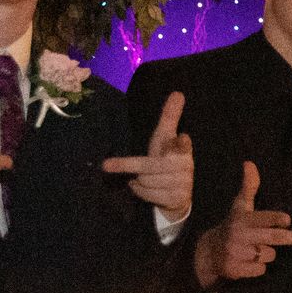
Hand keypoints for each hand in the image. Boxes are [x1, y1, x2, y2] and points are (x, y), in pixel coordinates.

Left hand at [102, 90, 193, 218]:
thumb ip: (170, 117)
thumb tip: (178, 93)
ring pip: (145, 180)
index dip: (181, 143)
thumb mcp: (166, 139)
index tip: (183, 137)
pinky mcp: (177, 199)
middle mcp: (185, 166)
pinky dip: (139, 191)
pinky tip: (143, 188)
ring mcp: (183, 184)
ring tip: (140, 178)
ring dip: (137, 180)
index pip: (182, 145)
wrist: (180, 195)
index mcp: (182, 150)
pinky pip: (147, 194)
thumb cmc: (168, 160)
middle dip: (129, 166)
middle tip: (106, 165)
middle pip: (149, 165)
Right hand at [193, 159, 291, 288]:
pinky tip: (246, 263)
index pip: (262, 218)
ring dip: (267, 255)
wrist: (209, 253)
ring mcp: (236, 253)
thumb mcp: (239, 207)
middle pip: (274, 237)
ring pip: (269, 255)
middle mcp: (239, 235)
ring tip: (252, 250)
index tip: (288, 220)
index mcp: (242, 219)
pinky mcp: (234, 270)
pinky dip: (258, 269)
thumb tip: (249, 163)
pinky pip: (260, 271)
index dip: (274, 219)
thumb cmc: (233, 226)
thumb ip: (249, 187)